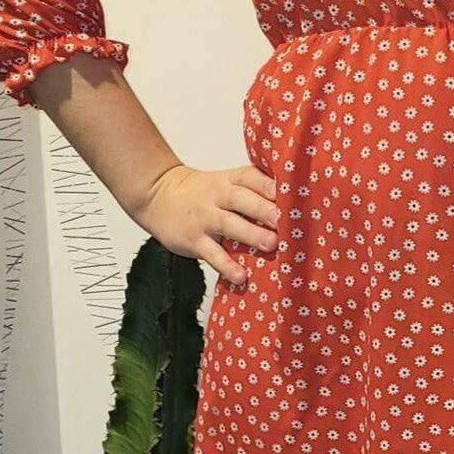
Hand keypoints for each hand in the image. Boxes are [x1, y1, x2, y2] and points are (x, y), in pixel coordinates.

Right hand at [132, 162, 279, 286]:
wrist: (158, 196)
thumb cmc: (203, 193)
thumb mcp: (225, 182)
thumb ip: (254, 190)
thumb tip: (295, 205)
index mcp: (229, 180)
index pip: (251, 177)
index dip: (270, 184)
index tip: (292, 192)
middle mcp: (217, 196)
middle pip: (242, 199)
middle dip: (264, 208)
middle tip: (286, 220)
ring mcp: (205, 219)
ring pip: (228, 224)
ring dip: (250, 234)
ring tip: (271, 244)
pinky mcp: (194, 241)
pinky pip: (211, 253)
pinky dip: (226, 265)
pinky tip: (241, 276)